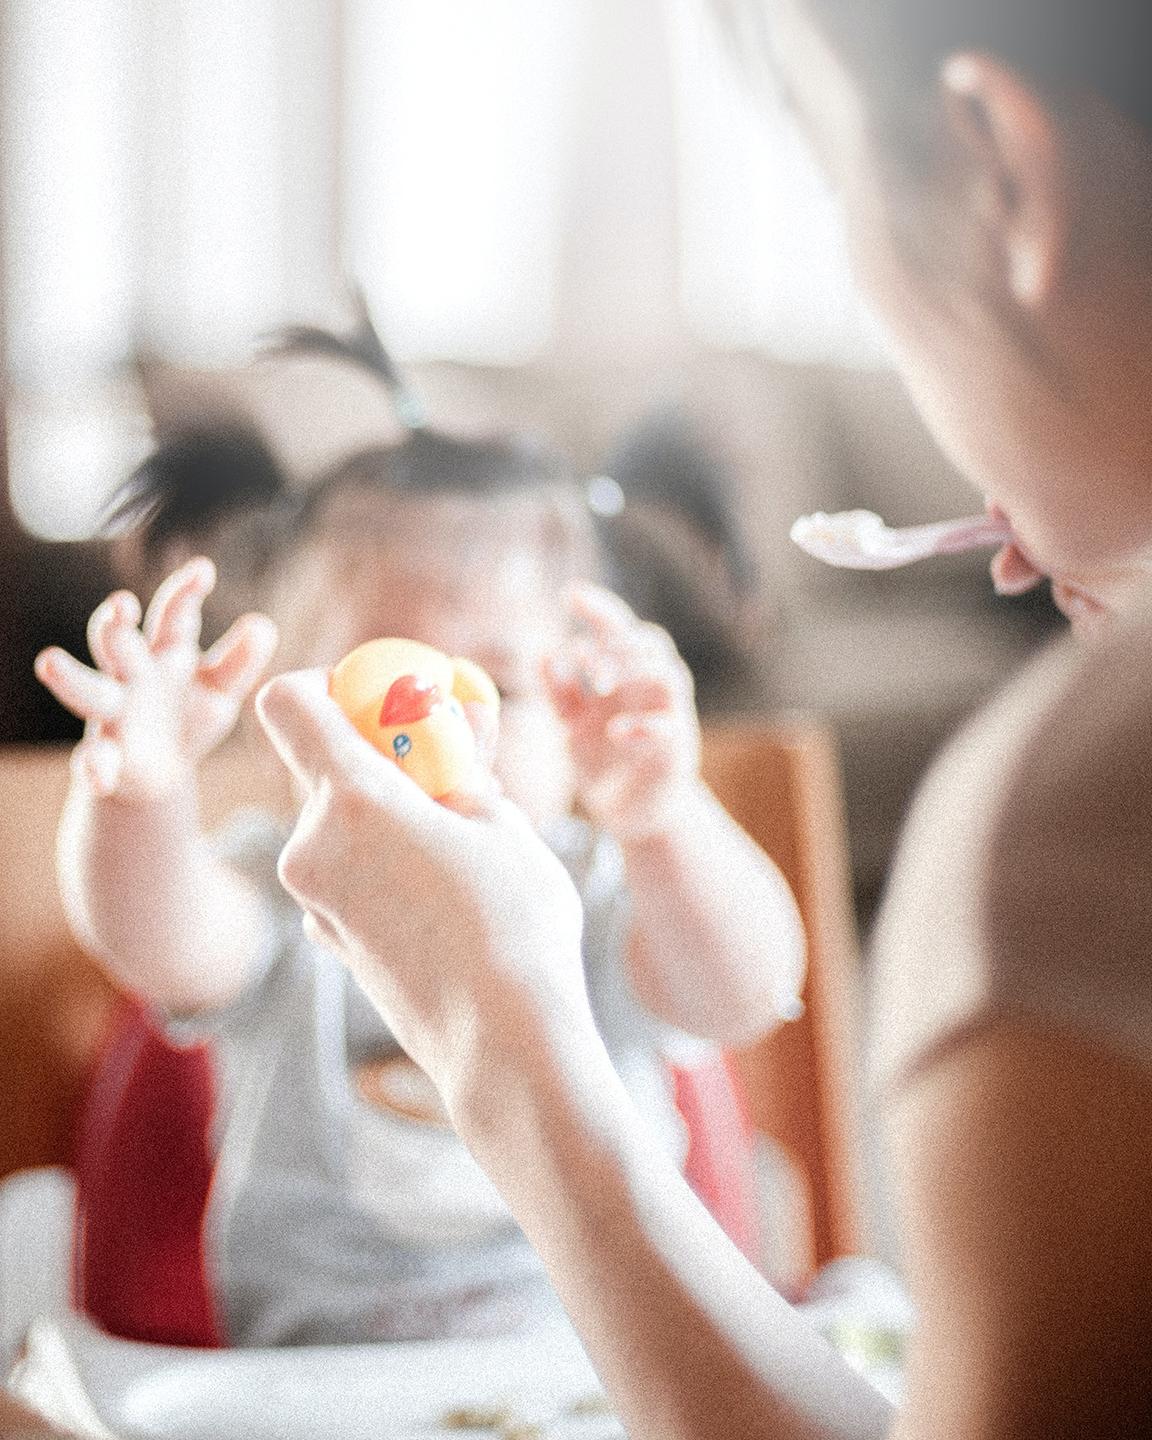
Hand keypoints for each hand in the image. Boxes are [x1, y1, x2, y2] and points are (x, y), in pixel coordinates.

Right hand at [36, 557, 278, 801]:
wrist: (160, 775)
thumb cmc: (189, 717)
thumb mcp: (220, 691)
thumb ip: (239, 661)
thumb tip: (263, 625)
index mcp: (165, 654)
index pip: (173, 616)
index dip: (185, 592)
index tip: (204, 570)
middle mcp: (132, 676)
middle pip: (117, 644)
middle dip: (115, 625)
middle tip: (120, 606)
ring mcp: (113, 714)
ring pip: (87, 690)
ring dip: (71, 677)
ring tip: (49, 662)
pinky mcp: (105, 756)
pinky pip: (93, 759)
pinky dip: (94, 766)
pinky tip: (99, 773)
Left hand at [255, 671, 588, 1115]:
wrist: (504, 1045)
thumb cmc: (515, 925)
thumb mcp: (503, 823)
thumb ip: (463, 765)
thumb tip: (458, 718)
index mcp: (353, 801)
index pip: (288, 704)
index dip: (325, 685)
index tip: (376, 699)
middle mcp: (311, 846)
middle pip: (319, 766)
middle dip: (377, 755)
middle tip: (444, 766)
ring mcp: (312, 899)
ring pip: (336, 823)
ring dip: (385, 812)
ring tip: (460, 838)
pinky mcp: (327, 938)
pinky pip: (343, 872)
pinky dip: (379, 861)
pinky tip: (441, 890)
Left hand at [544, 585, 701, 842]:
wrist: (633, 813)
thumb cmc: (604, 762)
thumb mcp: (572, 724)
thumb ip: (559, 692)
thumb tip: (544, 654)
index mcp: (627, 676)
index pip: (620, 629)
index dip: (600, 609)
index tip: (570, 594)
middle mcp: (652, 689)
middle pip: (651, 641)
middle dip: (616, 641)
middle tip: (583, 657)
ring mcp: (670, 717)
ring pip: (669, 674)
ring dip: (633, 670)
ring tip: (597, 683)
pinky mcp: (677, 751)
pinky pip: (668, 728)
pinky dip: (642, 726)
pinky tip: (615, 731)